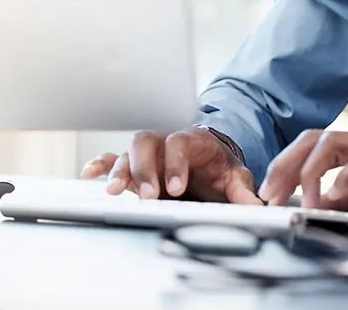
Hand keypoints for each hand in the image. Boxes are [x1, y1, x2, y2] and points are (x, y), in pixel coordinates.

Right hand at [80, 129, 260, 203]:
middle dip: (146, 168)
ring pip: (129, 151)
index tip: (177, 187)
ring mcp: (149, 153)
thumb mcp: (235, 177)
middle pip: (148, 142)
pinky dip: (101, 165)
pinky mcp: (135, 166)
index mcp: (193, 140)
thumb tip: (257, 206)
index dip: (176, 162)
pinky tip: (90, 173)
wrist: (209, 162)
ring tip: (116, 191)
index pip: (180, 142)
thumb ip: (243, 191)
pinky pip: (113, 159)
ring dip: (122, 170)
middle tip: (150, 194)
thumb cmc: (218, 167)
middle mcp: (166, 141)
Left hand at [258, 131, 347, 226]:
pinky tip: (331, 200)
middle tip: (270, 194)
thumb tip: (325, 203)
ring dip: (306, 172)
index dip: (289, 164)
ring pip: (330, 143)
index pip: (316, 144)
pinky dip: (340, 181)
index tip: (272, 191)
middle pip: (314, 138)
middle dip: (285, 164)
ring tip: (298, 201)